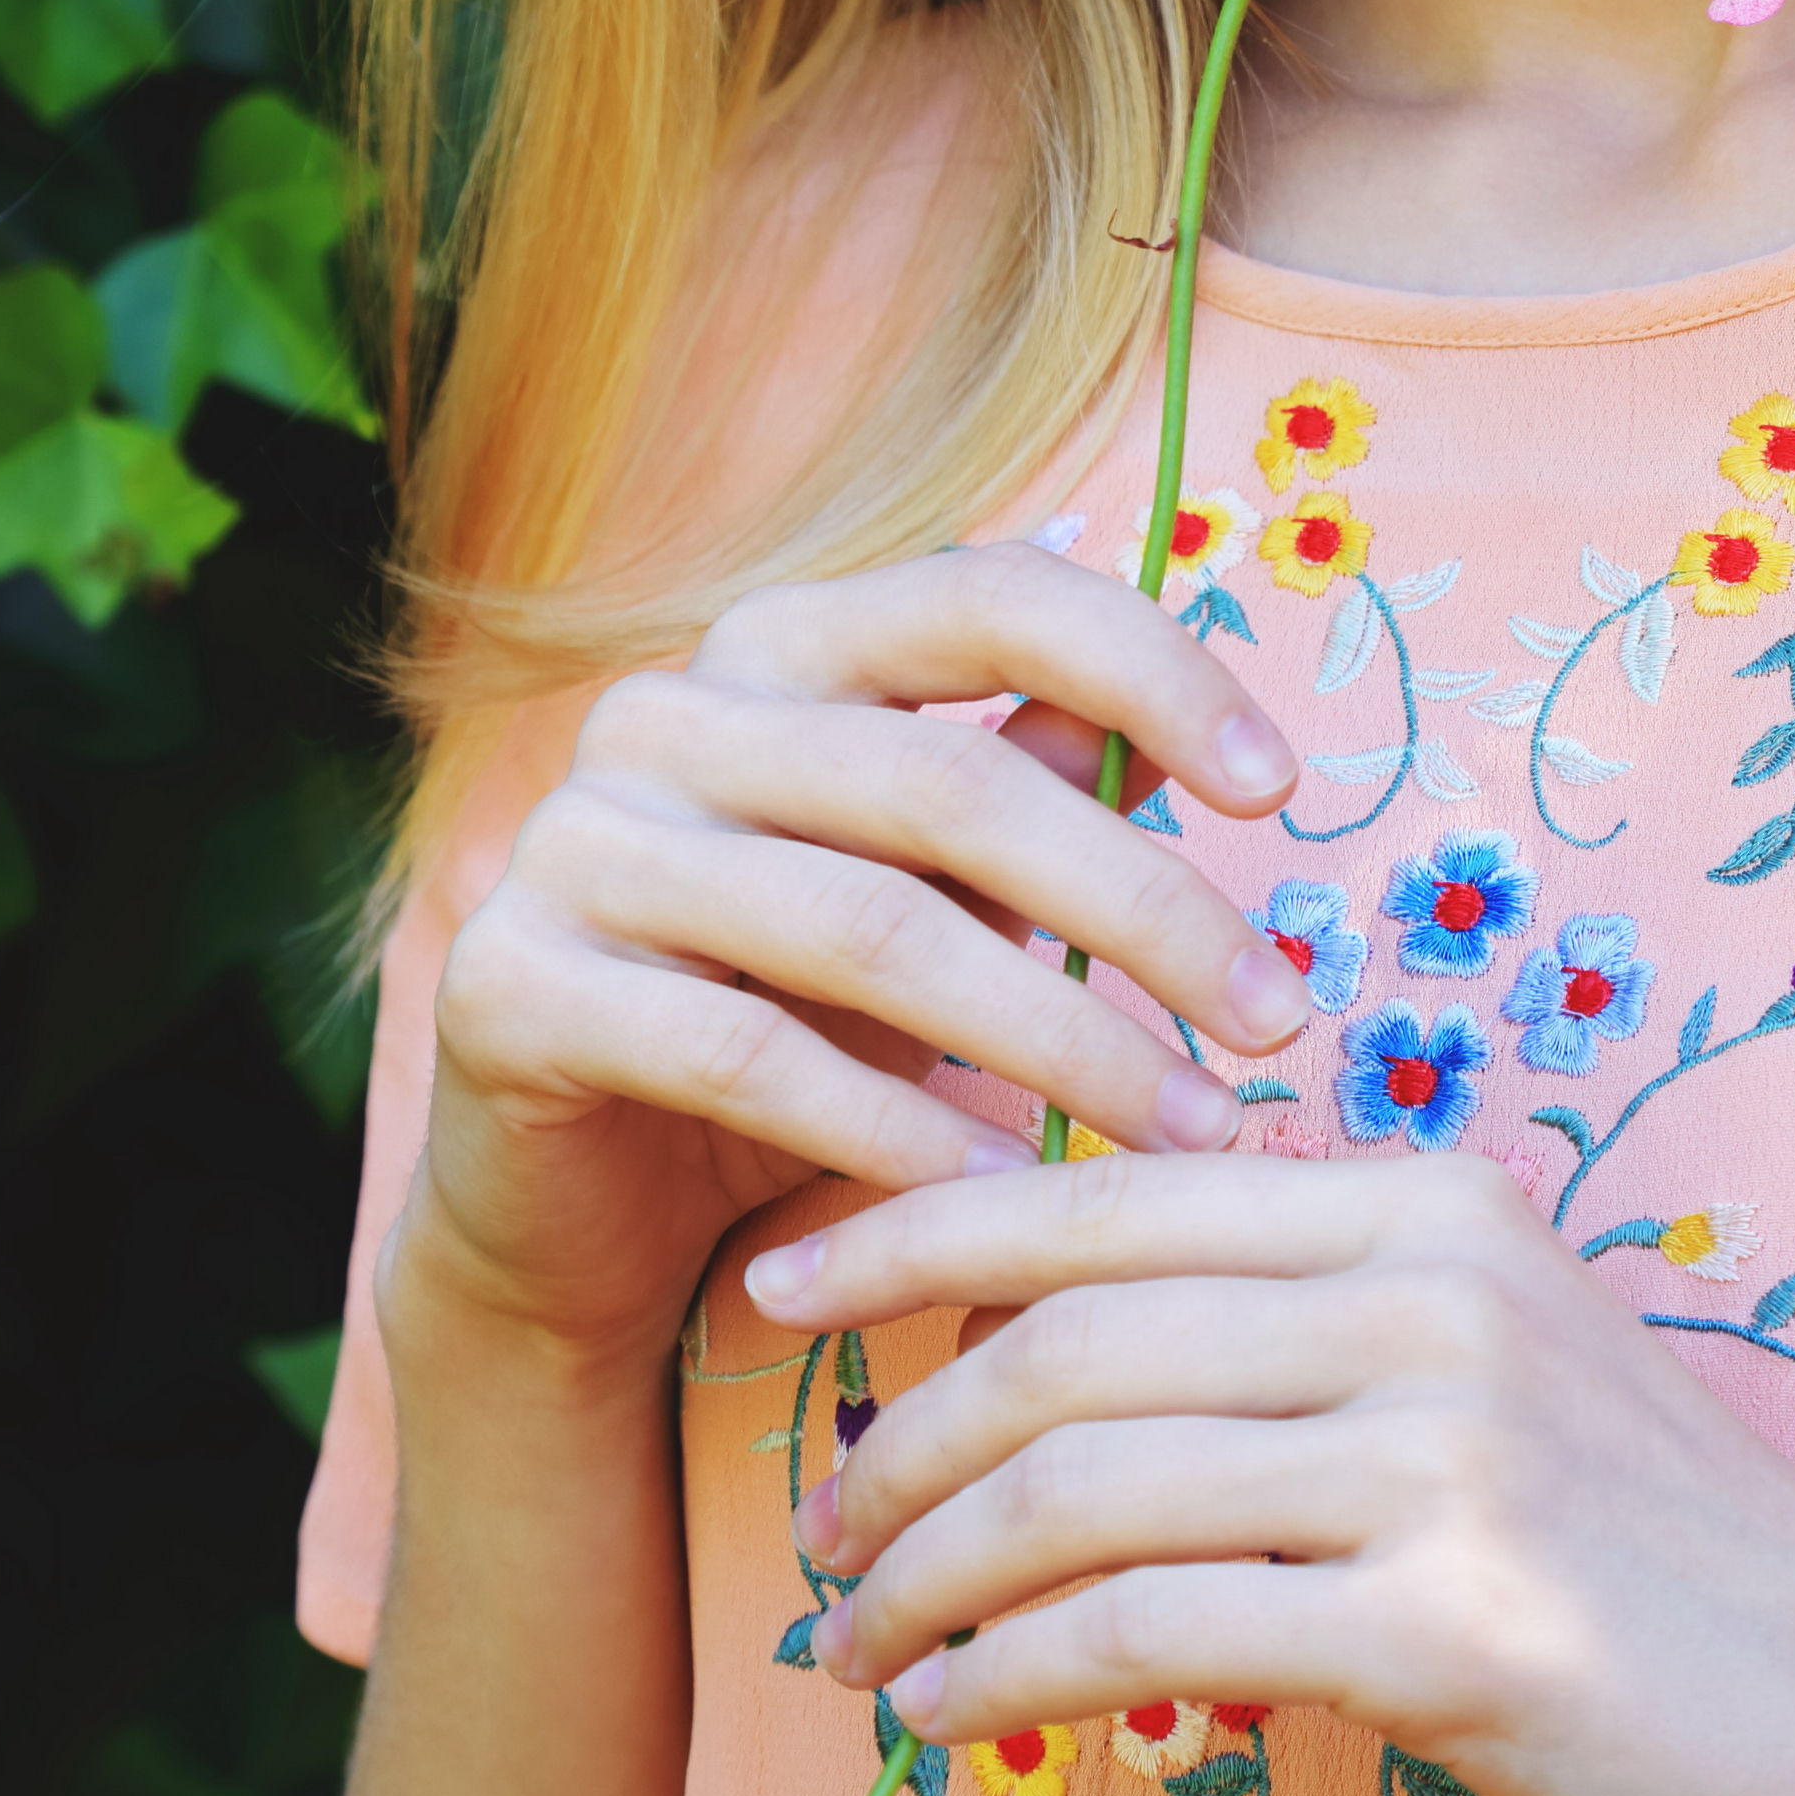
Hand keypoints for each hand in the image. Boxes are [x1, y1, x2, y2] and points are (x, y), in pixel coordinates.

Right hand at [386, 548, 1309, 1385]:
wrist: (577, 1198)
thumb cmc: (791, 1011)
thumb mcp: (933, 892)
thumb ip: (1036, 794)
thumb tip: (1206, 743)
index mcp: (783, 642)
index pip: (988, 597)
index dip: (1150, 670)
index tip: (1284, 788)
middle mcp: (666, 707)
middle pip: (951, 786)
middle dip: (1141, 908)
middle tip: (1278, 1019)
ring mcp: (575, 838)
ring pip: (867, 928)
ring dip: (1055, 1042)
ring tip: (1186, 1127)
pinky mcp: (510, 982)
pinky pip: (741, 1052)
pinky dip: (894, 1127)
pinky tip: (1006, 1184)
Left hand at [748, 1149, 1794, 1795]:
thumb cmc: (1667, 1555)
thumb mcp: (1493, 1369)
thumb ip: (1307, 1327)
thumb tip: (1070, 1341)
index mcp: (1420, 1207)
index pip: (1106, 1193)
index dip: (914, 1228)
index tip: (787, 1284)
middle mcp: (1423, 1294)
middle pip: (1064, 1341)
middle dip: (896, 1434)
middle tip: (818, 1526)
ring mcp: (1442, 1456)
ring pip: (1079, 1489)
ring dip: (927, 1574)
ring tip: (859, 1642)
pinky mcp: (1451, 1626)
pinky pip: (1149, 1634)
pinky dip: (1011, 1675)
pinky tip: (957, 1717)